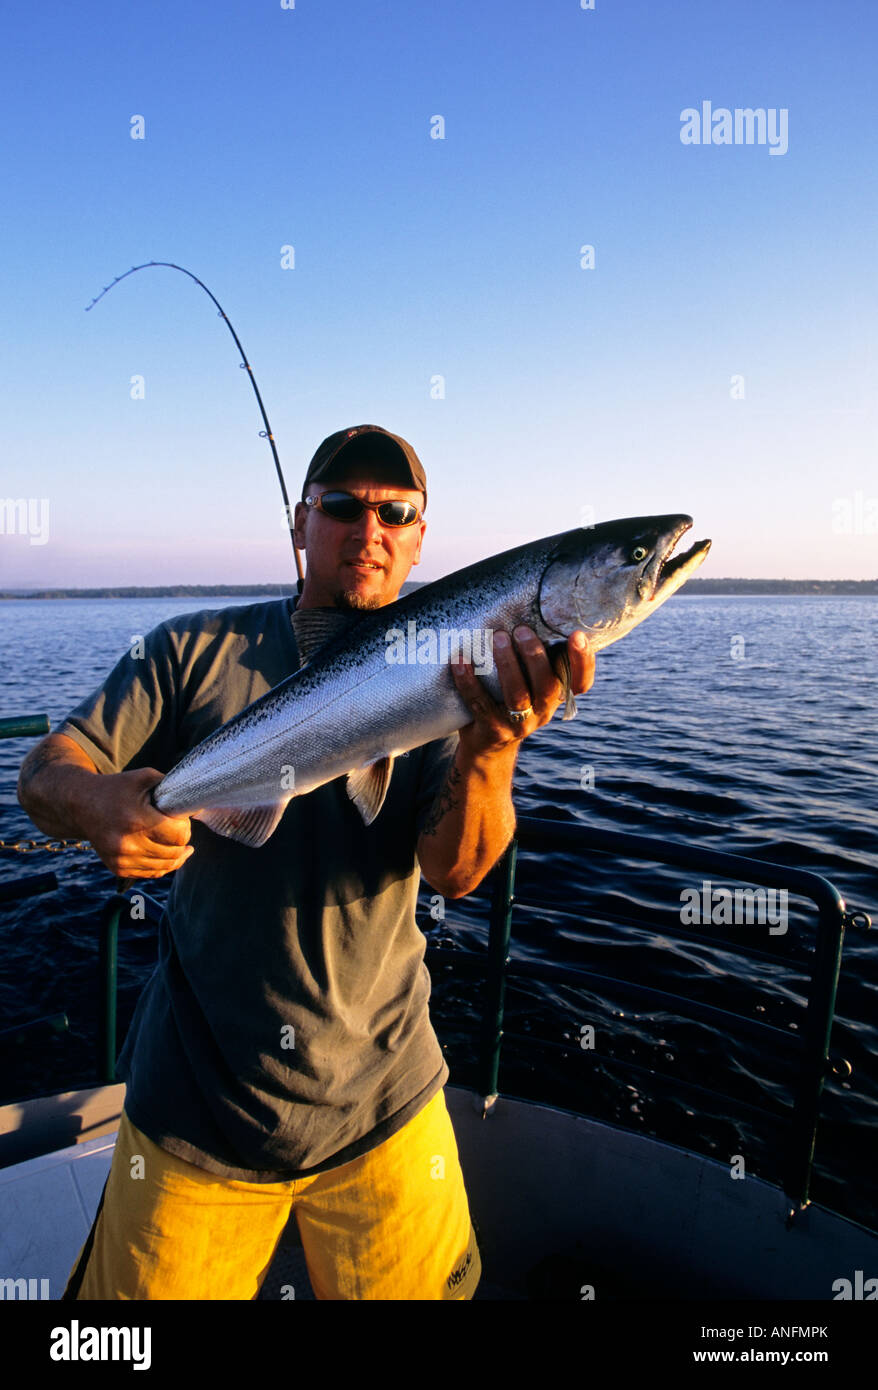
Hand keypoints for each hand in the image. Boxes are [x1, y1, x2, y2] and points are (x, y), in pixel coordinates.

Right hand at [77, 767, 196, 879]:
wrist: (81, 805)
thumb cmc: (116, 788)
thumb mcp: (144, 778)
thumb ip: (171, 788)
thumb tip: (194, 804)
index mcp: (136, 819)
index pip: (178, 835)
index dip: (185, 827)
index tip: (180, 819)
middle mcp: (127, 843)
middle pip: (173, 852)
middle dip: (182, 841)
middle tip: (178, 829)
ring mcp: (121, 859)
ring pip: (164, 866)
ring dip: (175, 855)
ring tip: (179, 844)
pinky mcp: (117, 868)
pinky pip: (150, 873)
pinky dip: (162, 865)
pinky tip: (168, 854)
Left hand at [450, 627, 594, 759]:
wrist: (488, 745)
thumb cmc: (512, 698)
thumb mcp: (530, 683)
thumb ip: (536, 657)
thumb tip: (528, 604)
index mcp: (557, 695)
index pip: (581, 683)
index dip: (584, 662)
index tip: (578, 635)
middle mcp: (543, 711)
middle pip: (547, 686)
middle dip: (535, 656)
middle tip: (521, 630)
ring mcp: (518, 724)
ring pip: (517, 695)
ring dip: (508, 664)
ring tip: (498, 638)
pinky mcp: (492, 730)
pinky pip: (479, 703)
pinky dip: (468, 680)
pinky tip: (460, 659)